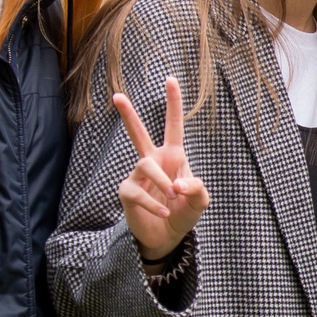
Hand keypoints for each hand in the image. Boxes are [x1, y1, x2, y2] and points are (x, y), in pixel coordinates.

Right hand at [113, 76, 209, 260]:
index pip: (173, 126)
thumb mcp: (200, 201)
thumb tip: (177, 184)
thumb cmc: (183, 212)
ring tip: (172, 196)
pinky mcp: (127, 192)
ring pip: (145, 164)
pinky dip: (154, 203)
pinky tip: (164, 213)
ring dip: (162, 180)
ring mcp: (137, 176)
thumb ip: (197, 189)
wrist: (167, 237)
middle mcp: (153, 161)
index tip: (170, 79)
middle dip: (128, 115)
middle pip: (138, 134)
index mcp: (173, 157)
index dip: (173, 104)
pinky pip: (138, 192)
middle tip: (117, 95)